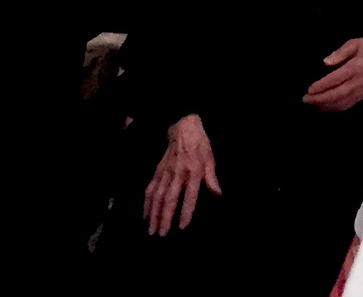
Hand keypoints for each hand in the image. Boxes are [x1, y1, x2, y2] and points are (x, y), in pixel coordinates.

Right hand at [143, 114, 219, 235]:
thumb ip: (211, 178)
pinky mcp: (158, 171)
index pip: (189, 196)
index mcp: (193, 171)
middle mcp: (177, 174)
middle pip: (169, 199)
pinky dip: (146, 203)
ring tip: (152, 230)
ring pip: (157, 196)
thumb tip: (218, 193)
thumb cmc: (200, 145)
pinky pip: (150, 188)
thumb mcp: (210, 158)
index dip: (186, 211)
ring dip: (153, 214)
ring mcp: (165, 172)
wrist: (183, 128)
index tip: (182, 227)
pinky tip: (145, 215)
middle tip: (161, 234)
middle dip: (164, 218)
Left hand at [304, 35, 362, 111]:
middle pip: (338, 94)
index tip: (309, 89)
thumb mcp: (354, 42)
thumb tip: (326, 62)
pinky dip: (334, 108)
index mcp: (357, 66)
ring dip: (325, 105)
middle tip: (305, 99)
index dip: (322, 85)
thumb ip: (340, 52)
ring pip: (342, 102)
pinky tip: (323, 106)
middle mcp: (360, 81)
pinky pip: (348, 105)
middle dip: (320, 98)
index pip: (337, 78)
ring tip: (312, 103)